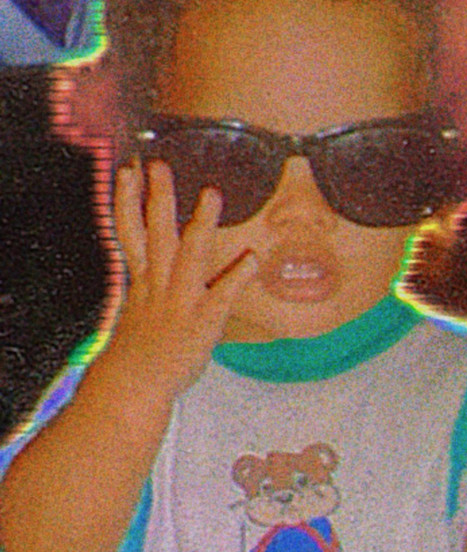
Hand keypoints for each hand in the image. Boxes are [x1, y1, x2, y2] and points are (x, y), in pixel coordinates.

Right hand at [111, 158, 255, 393]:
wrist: (133, 387)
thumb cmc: (137, 349)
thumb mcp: (135, 308)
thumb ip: (148, 282)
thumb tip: (152, 265)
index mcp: (141, 278)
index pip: (128, 230)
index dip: (126, 199)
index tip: (127, 170)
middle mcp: (158, 283)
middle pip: (156, 233)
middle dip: (157, 197)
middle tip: (159, 165)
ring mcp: (181, 300)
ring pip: (189, 255)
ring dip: (200, 224)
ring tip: (211, 194)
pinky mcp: (203, 319)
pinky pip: (223, 294)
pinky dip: (238, 276)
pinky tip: (253, 257)